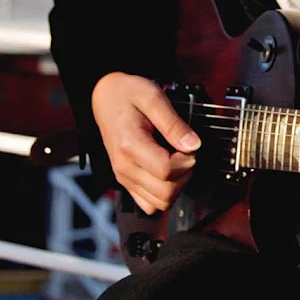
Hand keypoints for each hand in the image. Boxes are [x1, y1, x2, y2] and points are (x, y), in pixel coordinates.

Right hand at [91, 72, 199, 214]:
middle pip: (165, 192)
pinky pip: (149, 204)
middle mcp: (124, 167)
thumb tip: (193, 145)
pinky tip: (167, 173)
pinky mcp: (126, 182)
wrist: (105, 96)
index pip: (166, 170)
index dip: (186, 160)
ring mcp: (124, 177)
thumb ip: (174, 123)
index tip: (188, 144)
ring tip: (176, 161)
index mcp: (130, 145)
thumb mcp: (153, 97)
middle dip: (185, 174)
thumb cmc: (127, 94)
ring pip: (160, 203)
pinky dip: (163, 194)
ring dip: (177, 186)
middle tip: (184, 152)